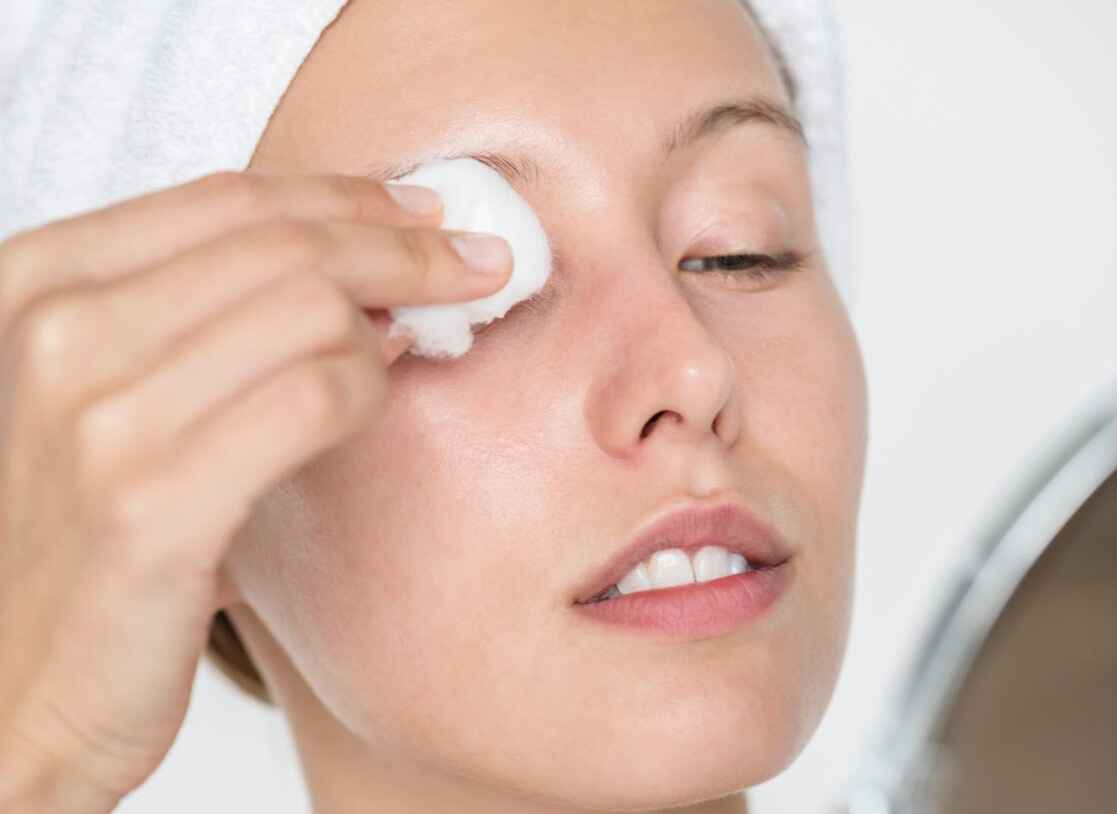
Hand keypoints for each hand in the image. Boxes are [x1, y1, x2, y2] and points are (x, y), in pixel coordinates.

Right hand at [0, 171, 509, 810]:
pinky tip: (382, 398)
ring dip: (392, 321)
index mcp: (38, 281)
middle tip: (477, 262)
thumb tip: (360, 270)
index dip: (347, 196)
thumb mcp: (111, 391)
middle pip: (286, 243)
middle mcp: (57, 331)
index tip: (423, 210)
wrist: (16, 682)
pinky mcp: (152, 504)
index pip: (231, 198)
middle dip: (405, 246)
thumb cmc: (80, 534)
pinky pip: (316, 397)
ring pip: (313, 309)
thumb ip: (206, 317)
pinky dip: (371, 388)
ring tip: (420, 344)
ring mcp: (99, 417)